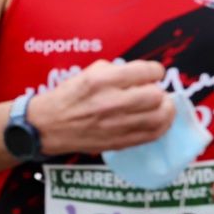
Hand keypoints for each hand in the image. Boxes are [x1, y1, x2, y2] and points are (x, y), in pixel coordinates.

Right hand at [25, 60, 174, 154]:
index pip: (145, 72)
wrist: (49, 125)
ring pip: (158, 117)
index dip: (155, 71)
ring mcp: (116, 125)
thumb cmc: (68, 97)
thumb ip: (116, 71)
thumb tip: (140, 75)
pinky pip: (151, 135)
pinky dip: (161, 126)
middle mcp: (110, 102)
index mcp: (102, 80)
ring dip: (165, 109)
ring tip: (161, 106)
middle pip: (155, 96)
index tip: (154, 73)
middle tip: (154, 91)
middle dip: (159, 91)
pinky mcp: (119, 142)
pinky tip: (159, 120)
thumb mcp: (87, 72)